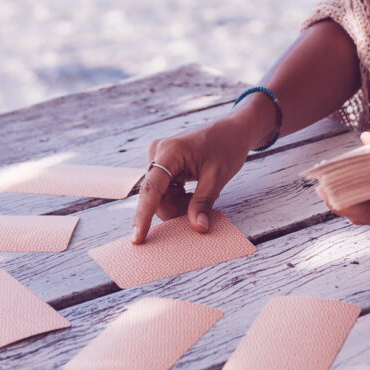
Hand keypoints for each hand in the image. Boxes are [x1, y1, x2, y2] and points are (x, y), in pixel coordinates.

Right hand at [131, 114, 263, 243]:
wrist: (232, 131)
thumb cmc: (226, 147)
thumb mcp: (217, 178)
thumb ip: (203, 203)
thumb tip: (197, 227)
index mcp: (169, 152)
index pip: (151, 189)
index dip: (143, 216)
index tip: (137, 238)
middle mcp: (157, 153)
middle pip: (155, 197)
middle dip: (175, 208)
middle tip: (198, 208)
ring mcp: (158, 158)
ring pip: (159, 197)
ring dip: (178, 204)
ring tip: (197, 195)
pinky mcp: (162, 164)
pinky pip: (164, 191)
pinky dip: (178, 198)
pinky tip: (191, 192)